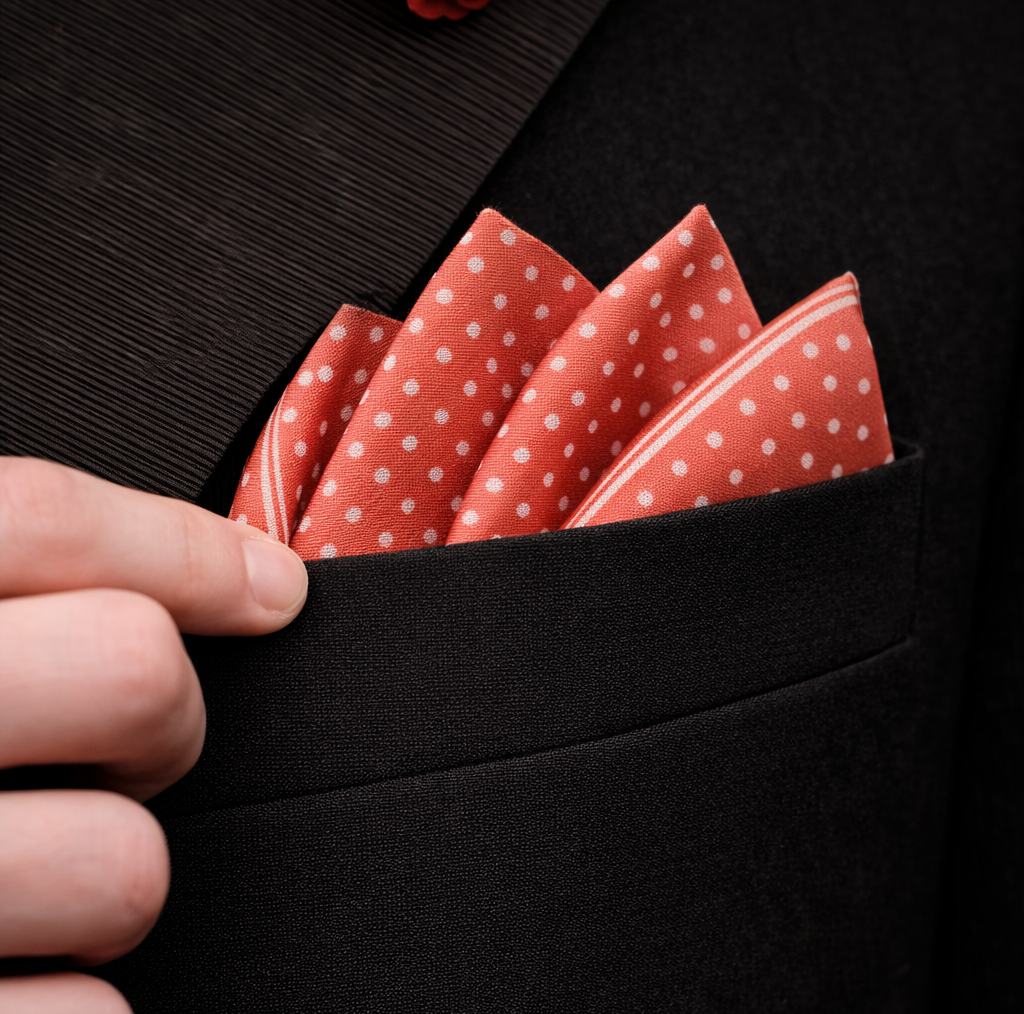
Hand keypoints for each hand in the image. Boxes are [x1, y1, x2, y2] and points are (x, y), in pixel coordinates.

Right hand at [0, 458, 307, 1011]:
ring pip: (127, 867)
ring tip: (20, 883)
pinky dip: (75, 1009)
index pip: (39, 522)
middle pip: (133, 675)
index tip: (267, 590)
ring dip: (108, 882)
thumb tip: (236, 578)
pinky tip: (10, 976)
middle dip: (162, 716)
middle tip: (119, 744)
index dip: (183, 550)